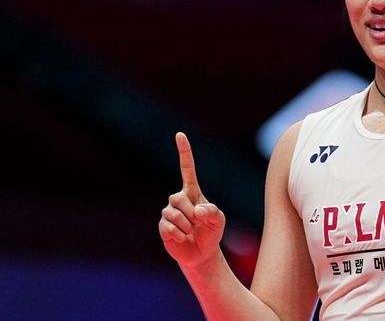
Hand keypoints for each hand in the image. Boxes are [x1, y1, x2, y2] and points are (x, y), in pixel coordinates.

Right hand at [158, 132, 225, 266]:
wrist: (201, 253)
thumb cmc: (211, 232)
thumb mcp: (219, 220)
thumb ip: (212, 212)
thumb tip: (196, 209)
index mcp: (192, 191)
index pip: (187, 168)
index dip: (184, 152)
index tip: (180, 135)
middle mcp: (178, 199)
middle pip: (178, 198)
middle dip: (191, 214)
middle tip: (198, 224)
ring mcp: (168, 212)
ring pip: (174, 214)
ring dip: (187, 227)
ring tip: (191, 232)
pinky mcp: (162, 227)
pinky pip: (169, 228)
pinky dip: (180, 236)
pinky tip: (183, 239)